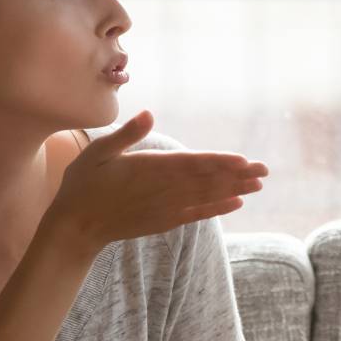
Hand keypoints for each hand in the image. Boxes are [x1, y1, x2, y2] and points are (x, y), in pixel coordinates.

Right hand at [44, 111, 269, 252]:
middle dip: (237, 175)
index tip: (243, 160)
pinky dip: (217, 208)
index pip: (191, 164)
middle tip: (265, 171)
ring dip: (233, 190)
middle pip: (205, 181)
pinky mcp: (163, 221)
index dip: (218, 163)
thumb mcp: (98, 152)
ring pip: (206, 197)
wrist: (75, 227)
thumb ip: (126, 134)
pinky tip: (236, 203)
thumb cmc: (83, 183)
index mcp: (148, 169)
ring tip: (258, 185)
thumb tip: (149, 113)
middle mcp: (162, 190)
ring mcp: (165, 208)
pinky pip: (196, 214)